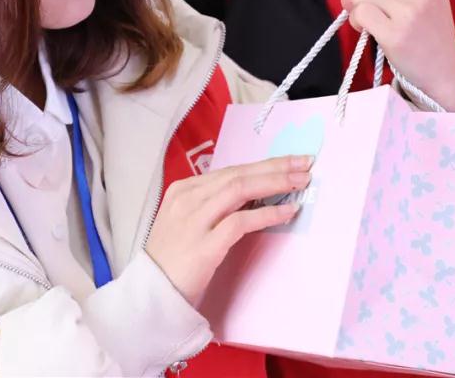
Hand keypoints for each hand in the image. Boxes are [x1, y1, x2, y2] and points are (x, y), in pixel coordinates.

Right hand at [145, 155, 310, 305]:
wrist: (150, 293)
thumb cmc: (172, 260)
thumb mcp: (187, 222)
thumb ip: (212, 205)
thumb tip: (253, 195)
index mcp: (183, 190)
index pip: (230, 170)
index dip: (263, 164)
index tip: (289, 161)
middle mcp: (188, 199)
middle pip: (239, 174)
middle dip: (275, 167)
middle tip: (304, 163)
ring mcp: (194, 221)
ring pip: (241, 189)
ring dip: (275, 183)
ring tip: (300, 182)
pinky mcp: (204, 246)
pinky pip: (241, 222)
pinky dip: (267, 214)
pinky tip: (287, 211)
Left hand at [340, 0, 454, 111]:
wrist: (443, 74)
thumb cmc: (426, 36)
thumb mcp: (415, 3)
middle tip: (379, 14)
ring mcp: (409, 11)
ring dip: (358, 9)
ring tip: (375, 24)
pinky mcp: (395, 34)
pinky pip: (359, 13)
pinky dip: (358, 22)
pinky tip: (370, 32)